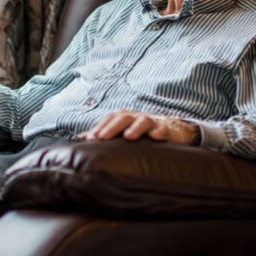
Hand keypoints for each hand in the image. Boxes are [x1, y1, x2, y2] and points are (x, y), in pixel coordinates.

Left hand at [81, 110, 199, 145]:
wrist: (174, 129)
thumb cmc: (143, 132)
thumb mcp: (124, 133)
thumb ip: (105, 134)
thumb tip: (81, 139)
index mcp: (126, 118)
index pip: (110, 119)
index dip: (100, 127)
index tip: (90, 138)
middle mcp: (137, 117)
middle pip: (123, 117)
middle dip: (112, 127)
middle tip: (102, 138)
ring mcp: (153, 122)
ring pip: (143, 121)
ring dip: (135, 128)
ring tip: (128, 136)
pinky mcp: (168, 129)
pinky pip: (164, 129)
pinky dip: (159, 131)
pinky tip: (155, 137)